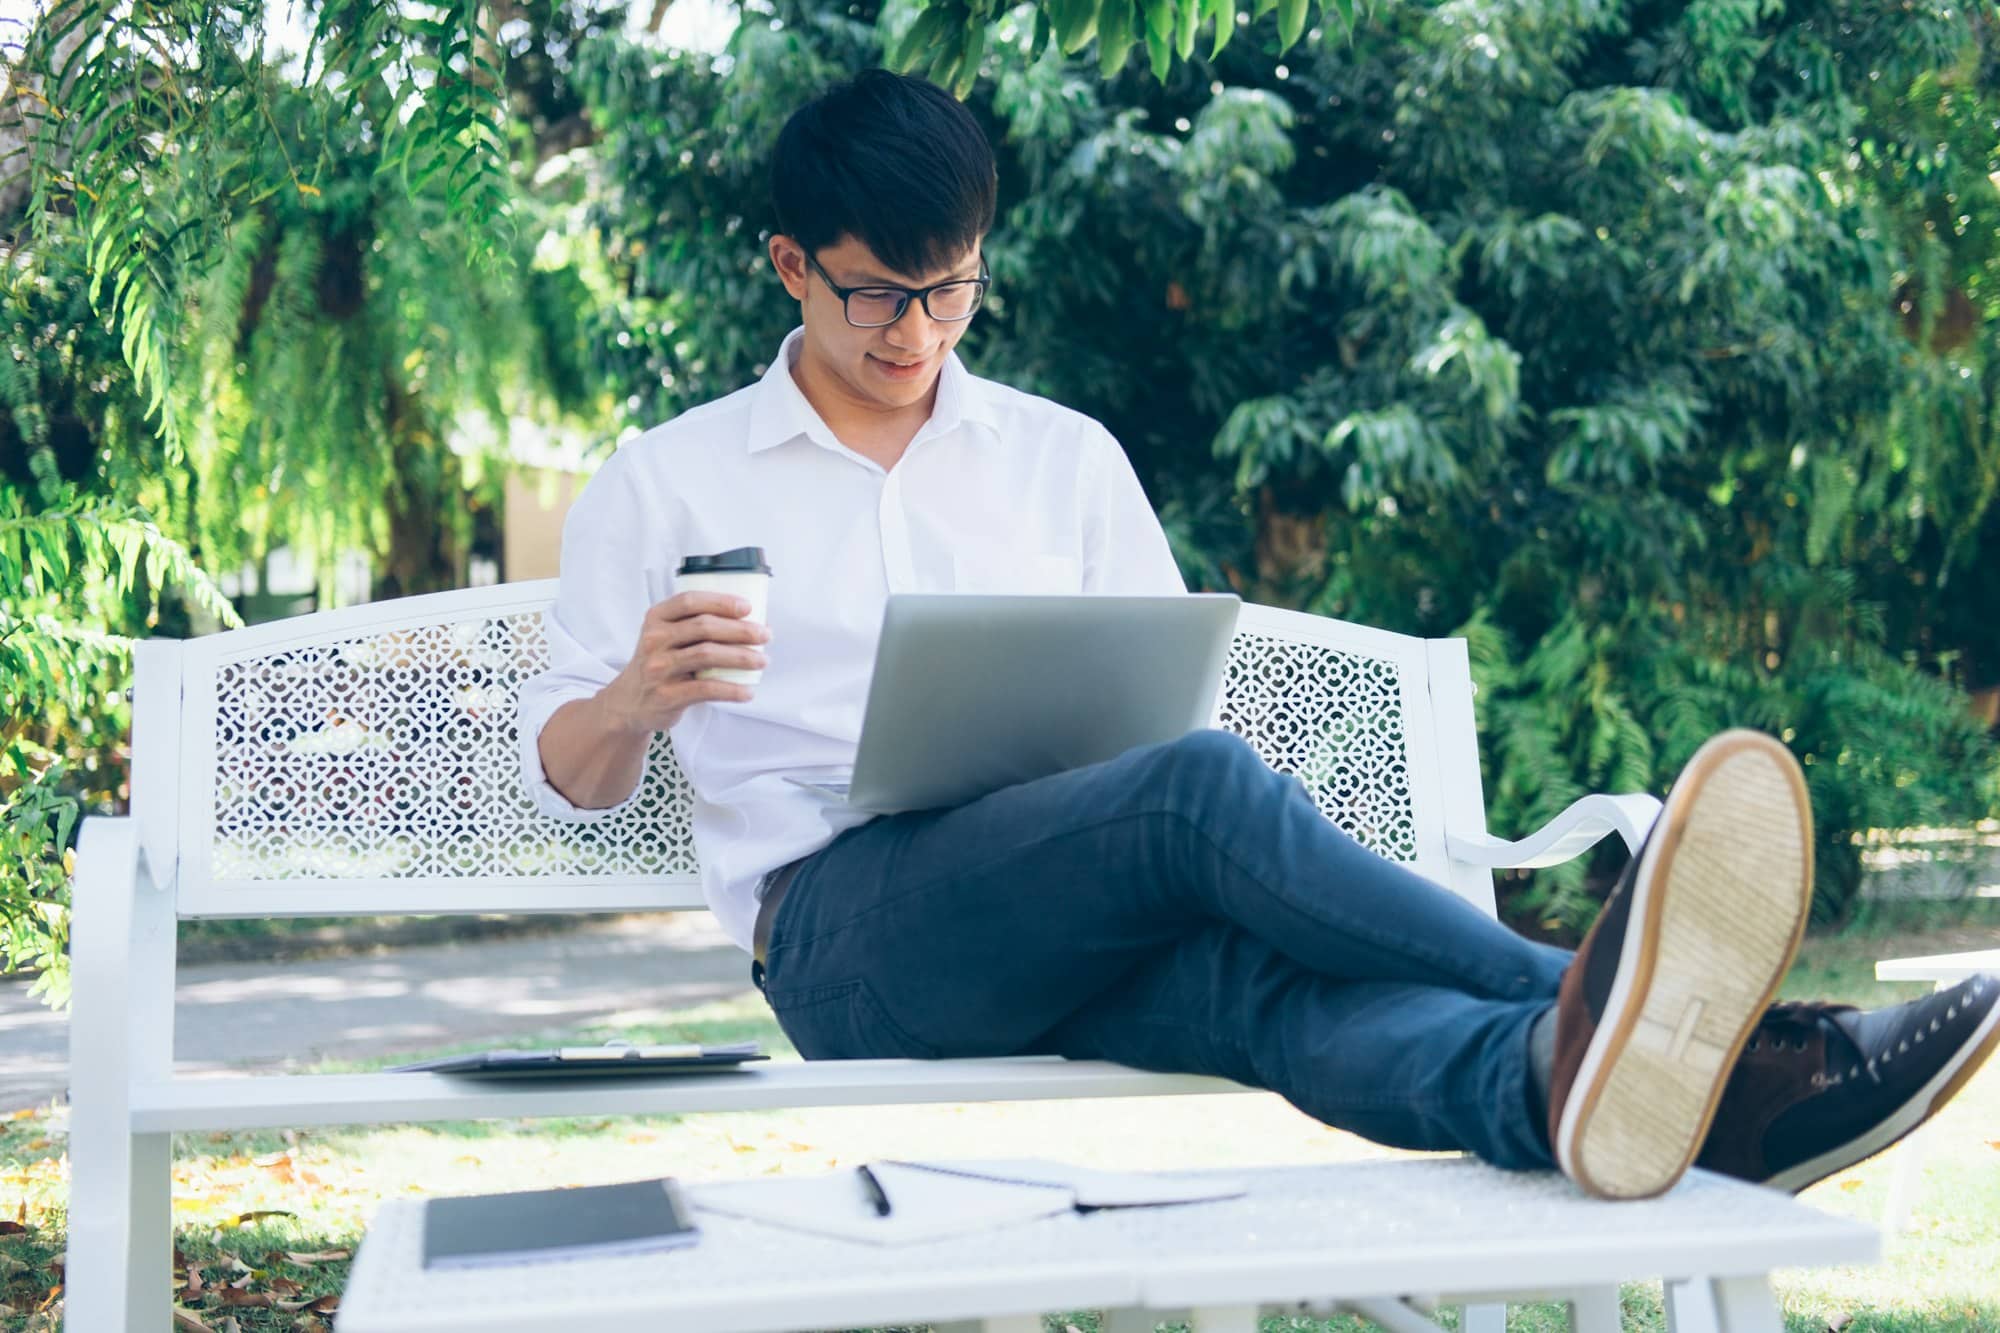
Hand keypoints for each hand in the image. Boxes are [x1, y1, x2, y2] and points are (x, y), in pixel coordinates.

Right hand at [594, 591, 769, 734]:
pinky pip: (706, 689)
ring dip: (741, 657)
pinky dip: (731, 690)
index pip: (690, 601)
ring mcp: (659, 667)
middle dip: (741, 630)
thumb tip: (750, 622)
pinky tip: (747, 691)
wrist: (629, 702)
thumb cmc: (659, 664)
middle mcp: (655, 639)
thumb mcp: (665, 637)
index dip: (721, 601)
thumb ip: (695, 626)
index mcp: (656, 618)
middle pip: (704, 627)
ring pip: (707, 655)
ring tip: (762, 661)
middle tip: (765, 635)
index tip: (748, 607)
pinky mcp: (666, 695)